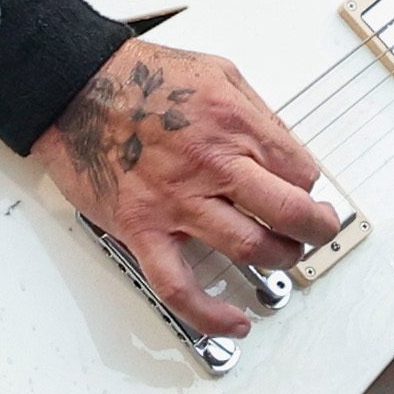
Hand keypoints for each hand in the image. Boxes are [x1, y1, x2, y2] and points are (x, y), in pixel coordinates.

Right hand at [36, 40, 337, 339]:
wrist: (75, 86)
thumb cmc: (139, 76)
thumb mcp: (218, 72)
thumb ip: (255, 112)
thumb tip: (284, 147)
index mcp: (235, 125)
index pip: (301, 171)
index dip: (310, 186)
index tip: (305, 191)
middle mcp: (213, 166)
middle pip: (290, 213)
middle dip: (317, 229)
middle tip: (318, 231)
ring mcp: (178, 202)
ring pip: (251, 249)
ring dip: (279, 259)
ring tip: (282, 256)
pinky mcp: (142, 229)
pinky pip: (179, 285)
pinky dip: (210, 313)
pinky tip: (233, 321)